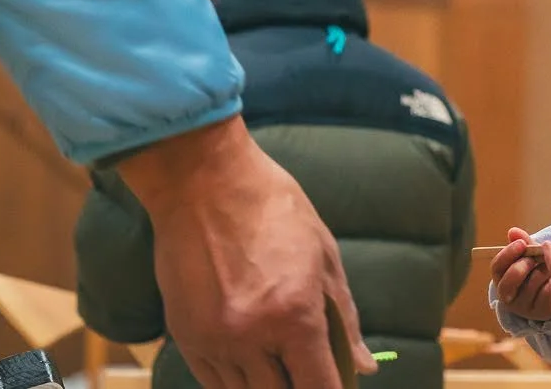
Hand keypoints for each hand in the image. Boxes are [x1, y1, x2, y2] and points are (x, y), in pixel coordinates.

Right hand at [119, 119, 373, 388]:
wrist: (204, 182)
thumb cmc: (274, 210)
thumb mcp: (323, 256)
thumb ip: (344, 318)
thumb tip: (366, 366)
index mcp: (295, 315)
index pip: (319, 388)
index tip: (340, 388)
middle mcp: (252, 337)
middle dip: (300, 388)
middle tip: (310, 371)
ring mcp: (213, 340)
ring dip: (267, 386)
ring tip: (281, 364)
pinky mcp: (184, 336)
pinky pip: (212, 383)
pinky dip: (235, 382)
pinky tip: (251, 364)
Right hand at [492, 228, 550, 321]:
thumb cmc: (536, 271)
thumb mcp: (529, 257)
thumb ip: (522, 243)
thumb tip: (513, 231)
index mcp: (501, 278)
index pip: (496, 266)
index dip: (508, 254)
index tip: (521, 244)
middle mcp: (507, 295)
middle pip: (509, 280)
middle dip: (524, 265)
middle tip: (535, 258)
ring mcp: (523, 306)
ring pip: (532, 283)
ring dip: (544, 269)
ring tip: (550, 263)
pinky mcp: (540, 312)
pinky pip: (547, 291)